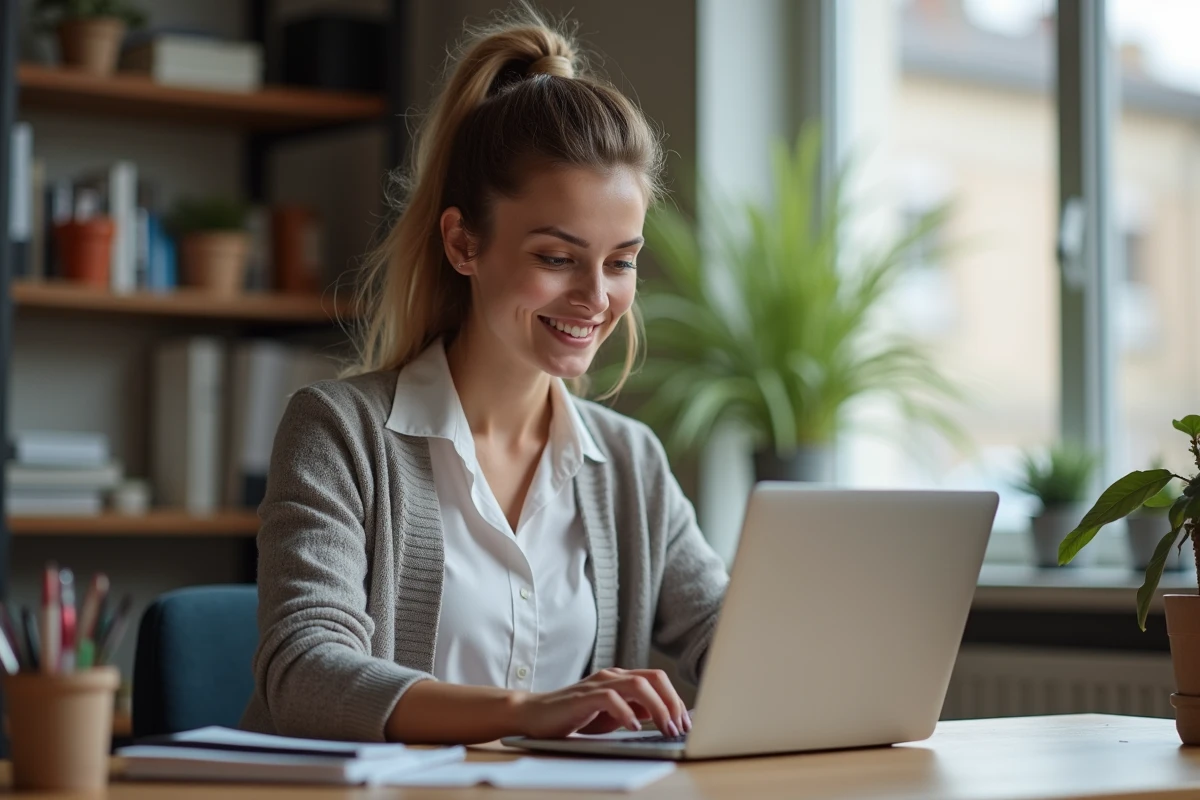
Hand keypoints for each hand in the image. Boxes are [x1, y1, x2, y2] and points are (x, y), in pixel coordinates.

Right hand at [512, 668, 692, 738]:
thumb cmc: (575, 716)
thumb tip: (666, 717)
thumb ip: (636, 711)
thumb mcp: (612, 715)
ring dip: (657, 708)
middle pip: (654, 678)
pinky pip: (611, 698)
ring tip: (665, 728)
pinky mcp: (584, 697)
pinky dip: (627, 712)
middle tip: (679, 727)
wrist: (536, 714)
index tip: (686, 723)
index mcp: (621, 678)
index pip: (658, 680)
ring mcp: (598, 684)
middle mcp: (613, 676)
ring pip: (638, 685)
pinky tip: (634, 726)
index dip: (676, 700)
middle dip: (672, 702)